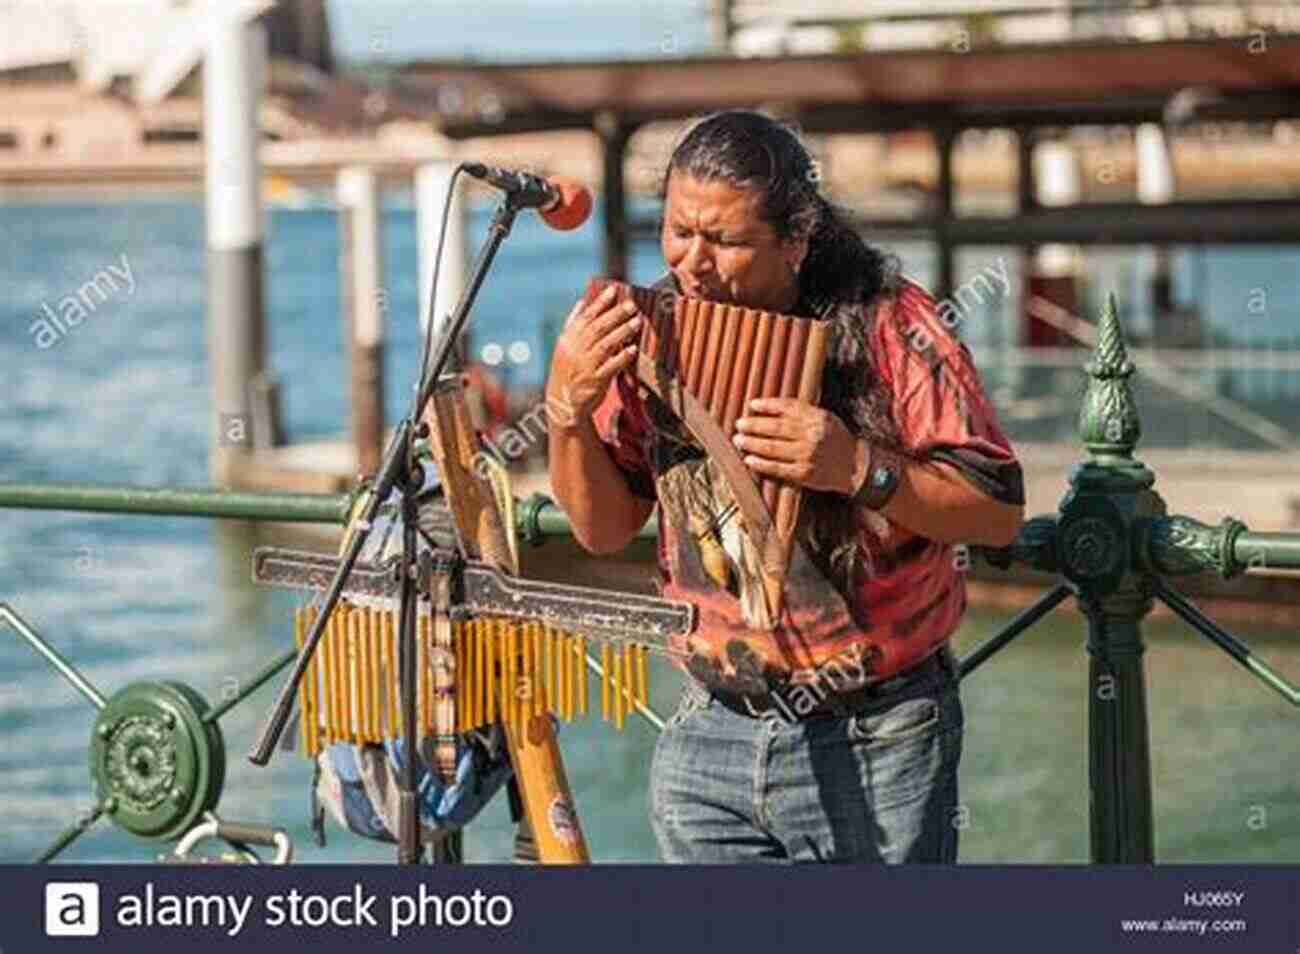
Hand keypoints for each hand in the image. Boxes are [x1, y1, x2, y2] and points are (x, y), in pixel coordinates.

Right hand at [545, 285, 640, 425]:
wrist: (563, 403)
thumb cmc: (567, 370)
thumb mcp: (564, 346)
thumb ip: (573, 324)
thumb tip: (582, 302)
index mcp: (568, 340)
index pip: (585, 317)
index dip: (600, 303)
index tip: (613, 290)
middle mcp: (575, 351)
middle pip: (597, 328)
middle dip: (615, 315)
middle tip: (632, 304)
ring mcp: (585, 366)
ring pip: (605, 345)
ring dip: (622, 332)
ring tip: (636, 322)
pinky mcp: (595, 381)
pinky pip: (610, 367)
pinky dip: (622, 357)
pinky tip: (633, 349)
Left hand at [733, 397, 864, 494]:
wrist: (856, 466)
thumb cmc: (836, 438)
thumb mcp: (825, 417)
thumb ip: (802, 411)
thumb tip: (769, 407)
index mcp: (817, 417)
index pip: (787, 407)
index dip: (767, 406)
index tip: (751, 405)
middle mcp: (811, 435)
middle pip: (774, 428)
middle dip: (753, 425)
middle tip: (739, 424)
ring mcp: (807, 456)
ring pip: (771, 448)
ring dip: (751, 443)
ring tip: (738, 440)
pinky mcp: (803, 474)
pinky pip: (776, 468)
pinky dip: (760, 464)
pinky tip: (749, 460)